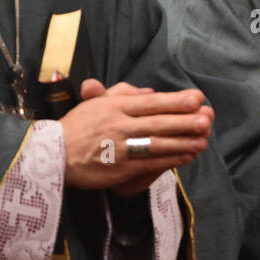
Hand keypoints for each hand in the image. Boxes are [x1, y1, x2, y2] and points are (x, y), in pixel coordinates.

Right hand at [59, 79, 213, 191]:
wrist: (52, 156)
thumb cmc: (76, 127)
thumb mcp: (95, 103)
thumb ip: (123, 94)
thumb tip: (149, 92)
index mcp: (114, 106)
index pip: (151, 102)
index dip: (175, 100)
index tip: (197, 98)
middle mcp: (119, 124)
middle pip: (158, 121)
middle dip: (185, 120)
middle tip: (207, 117)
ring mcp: (120, 147)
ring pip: (158, 143)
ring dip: (183, 141)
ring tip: (204, 138)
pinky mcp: (120, 168)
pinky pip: (151, 163)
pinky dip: (171, 160)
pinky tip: (187, 156)